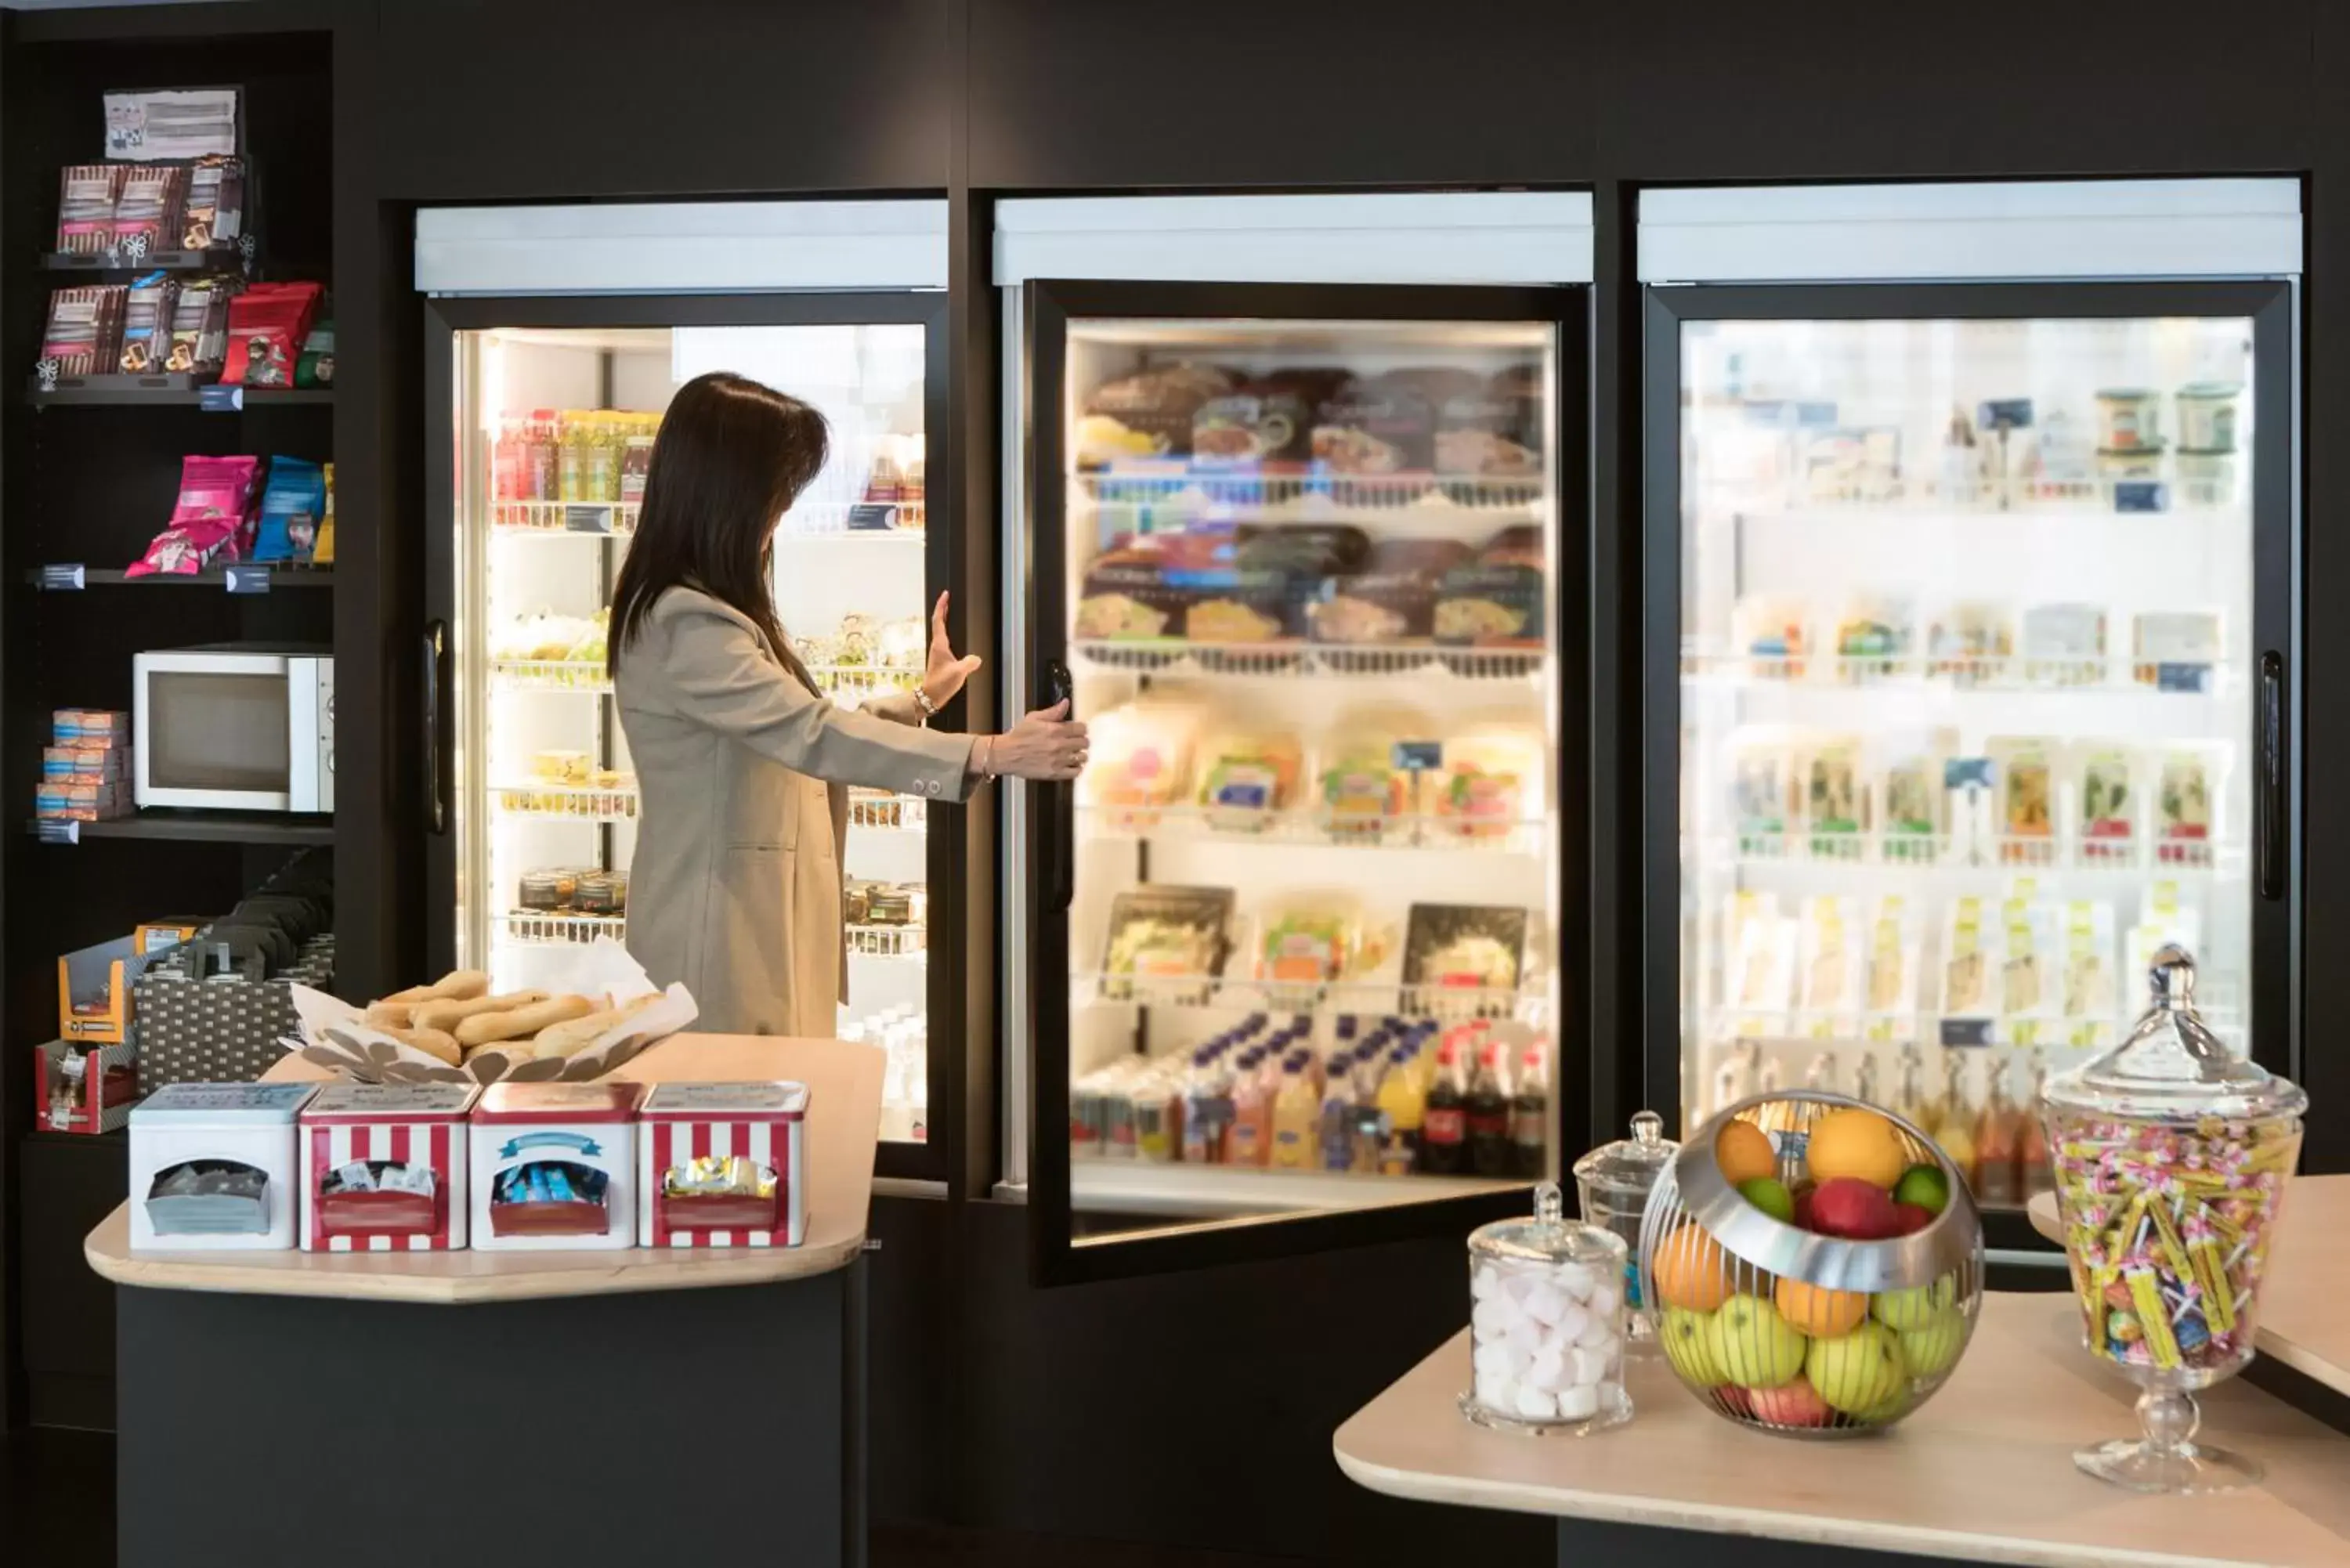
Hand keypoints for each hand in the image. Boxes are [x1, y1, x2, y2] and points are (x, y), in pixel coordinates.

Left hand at [922, 591, 982, 710]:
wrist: (930, 697)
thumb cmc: (940, 684)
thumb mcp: (958, 673)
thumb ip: (969, 663)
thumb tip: (977, 658)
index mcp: (940, 645)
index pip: (939, 620)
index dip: (942, 606)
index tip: (945, 595)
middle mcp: (937, 646)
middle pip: (939, 622)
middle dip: (943, 609)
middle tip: (948, 599)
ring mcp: (938, 653)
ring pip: (941, 631)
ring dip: (944, 620)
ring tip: (950, 612)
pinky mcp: (941, 659)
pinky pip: (945, 640)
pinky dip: (948, 632)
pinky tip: (955, 636)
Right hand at [985, 699, 1087, 781]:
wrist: (1006, 754)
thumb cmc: (1018, 736)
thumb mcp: (1033, 718)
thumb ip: (1053, 712)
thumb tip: (1066, 703)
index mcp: (1055, 730)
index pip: (1081, 728)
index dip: (1081, 728)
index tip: (1078, 730)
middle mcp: (1059, 745)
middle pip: (1084, 742)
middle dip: (1081, 741)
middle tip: (1076, 742)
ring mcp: (1058, 760)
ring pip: (1082, 757)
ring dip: (1080, 754)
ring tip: (1073, 753)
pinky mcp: (1055, 773)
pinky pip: (1076, 772)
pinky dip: (1077, 768)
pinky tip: (1071, 764)